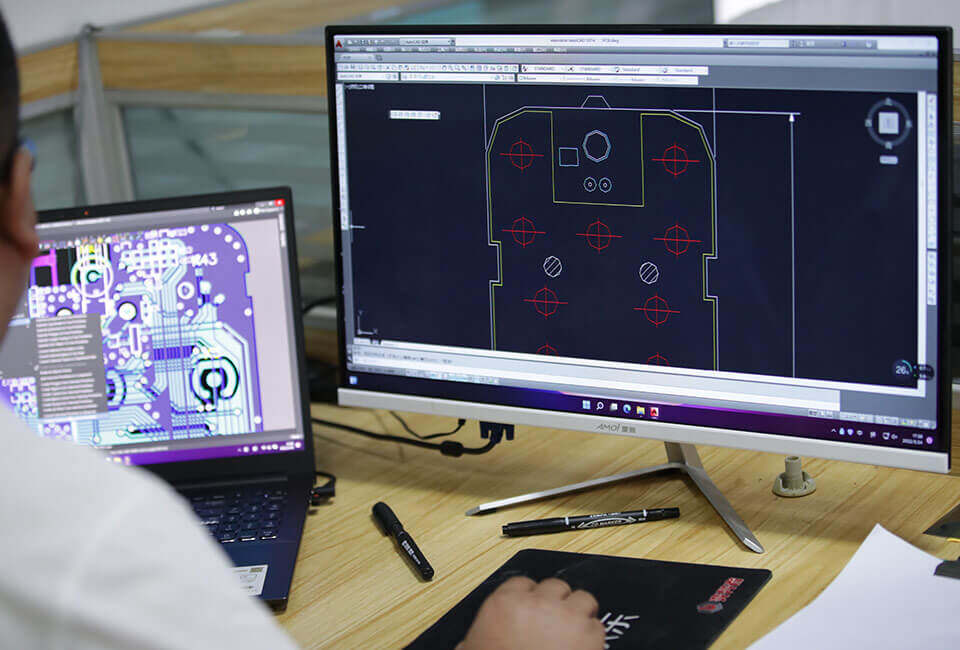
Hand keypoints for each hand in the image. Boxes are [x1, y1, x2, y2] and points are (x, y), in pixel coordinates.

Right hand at [457, 576, 604, 649]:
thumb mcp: (474, 649)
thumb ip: (476, 637)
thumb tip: (468, 642)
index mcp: (504, 604)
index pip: (523, 583)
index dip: (530, 597)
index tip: (533, 607)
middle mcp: (536, 604)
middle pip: (554, 586)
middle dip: (557, 603)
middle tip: (554, 623)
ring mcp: (565, 616)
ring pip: (582, 598)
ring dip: (579, 614)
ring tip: (573, 633)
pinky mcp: (589, 635)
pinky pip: (598, 625)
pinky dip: (593, 637)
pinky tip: (583, 648)